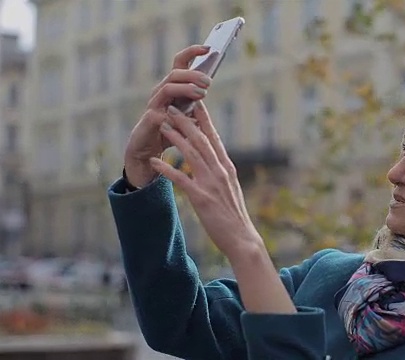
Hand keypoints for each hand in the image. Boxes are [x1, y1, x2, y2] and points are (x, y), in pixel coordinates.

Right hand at [124, 45, 211, 187]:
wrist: (148, 151)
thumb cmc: (169, 130)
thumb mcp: (187, 114)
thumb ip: (196, 101)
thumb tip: (208, 84)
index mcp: (172, 87)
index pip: (180, 63)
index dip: (192, 53)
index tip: (209, 48)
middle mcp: (161, 92)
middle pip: (175, 73)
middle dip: (193, 74)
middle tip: (208, 81)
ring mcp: (154, 105)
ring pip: (167, 88)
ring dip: (186, 89)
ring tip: (202, 94)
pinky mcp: (150, 121)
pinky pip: (162, 114)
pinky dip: (177, 117)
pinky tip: (188, 120)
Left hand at [148, 102, 261, 257]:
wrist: (242, 238)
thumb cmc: (235, 216)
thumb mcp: (231, 189)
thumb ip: (222, 173)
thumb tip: (215, 160)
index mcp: (227, 168)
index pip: (215, 138)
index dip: (205, 120)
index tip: (197, 104)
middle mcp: (220, 171)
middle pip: (202, 140)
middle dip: (186, 121)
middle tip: (173, 106)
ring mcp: (211, 184)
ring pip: (192, 153)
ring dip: (176, 137)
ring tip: (163, 124)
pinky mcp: (202, 198)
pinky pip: (181, 179)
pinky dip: (167, 169)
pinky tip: (155, 161)